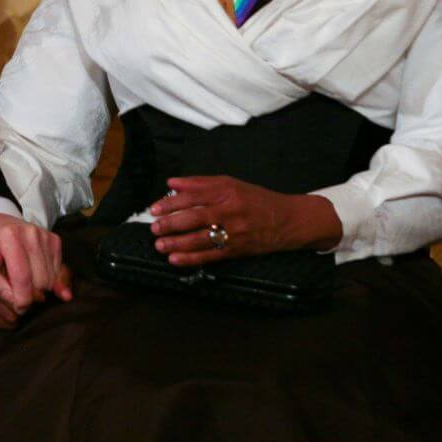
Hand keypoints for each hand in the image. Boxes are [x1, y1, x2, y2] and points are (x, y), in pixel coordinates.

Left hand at [0, 213, 72, 322]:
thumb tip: (14, 300)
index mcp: (10, 236)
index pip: (22, 277)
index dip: (22, 299)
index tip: (18, 308)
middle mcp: (31, 233)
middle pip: (40, 281)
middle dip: (29, 293)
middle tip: (16, 288)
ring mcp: (45, 236)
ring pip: (50, 280)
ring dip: (38, 287)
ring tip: (22, 278)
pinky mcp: (54, 241)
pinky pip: (58, 272)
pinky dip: (47, 279)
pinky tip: (33, 274)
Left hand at [148, 176, 341, 266]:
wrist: (287, 220)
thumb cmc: (256, 200)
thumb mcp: (230, 183)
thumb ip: (200, 183)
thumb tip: (172, 182)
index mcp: (226, 192)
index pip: (193, 196)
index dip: (171, 203)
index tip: (155, 208)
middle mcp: (229, 211)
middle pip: (194, 217)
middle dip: (170, 223)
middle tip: (154, 226)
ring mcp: (233, 232)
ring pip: (200, 238)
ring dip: (176, 242)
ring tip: (159, 244)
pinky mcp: (236, 250)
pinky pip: (210, 256)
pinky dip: (191, 258)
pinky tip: (175, 259)